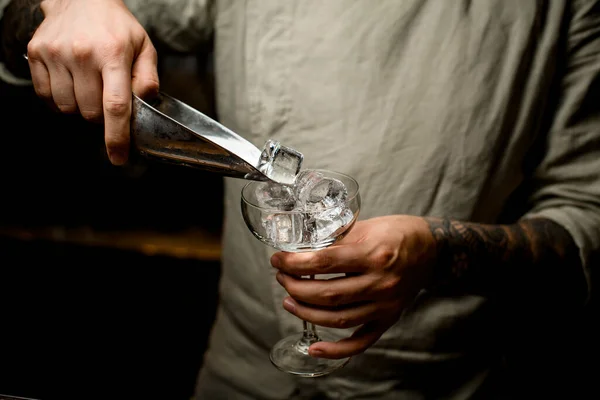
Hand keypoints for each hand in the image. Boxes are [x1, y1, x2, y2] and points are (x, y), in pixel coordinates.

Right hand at [27, 0, 159, 164]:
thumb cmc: (116, 27)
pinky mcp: (37, 53)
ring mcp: (56, 53)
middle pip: (90, 112)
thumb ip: (148, 78)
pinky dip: (59, 99)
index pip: (114, 106)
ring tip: (89, 85)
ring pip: (67, 108)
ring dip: (80, 107)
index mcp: (113, 54)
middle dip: (100, 115)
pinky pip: (46, 96)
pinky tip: (71, 83)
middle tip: (105, 96)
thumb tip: (145, 104)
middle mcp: (82, 54)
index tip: (118, 157)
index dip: (116, 137)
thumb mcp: (144, 47)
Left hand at [270, 215, 437, 359]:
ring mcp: (386, 305)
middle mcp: (381, 283)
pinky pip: (361, 341)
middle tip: (281, 277)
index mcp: (374, 254)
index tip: (278, 259)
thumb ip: (335, 239)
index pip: (324, 262)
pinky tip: (314, 348)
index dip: (295, 262)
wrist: (431, 248)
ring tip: (289, 301)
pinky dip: (336, 350)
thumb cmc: (395, 233)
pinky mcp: (388, 319)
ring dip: (306, 313)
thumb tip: (299, 249)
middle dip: (296, 287)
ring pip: (338, 319)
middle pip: (328, 294)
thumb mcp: (365, 227)